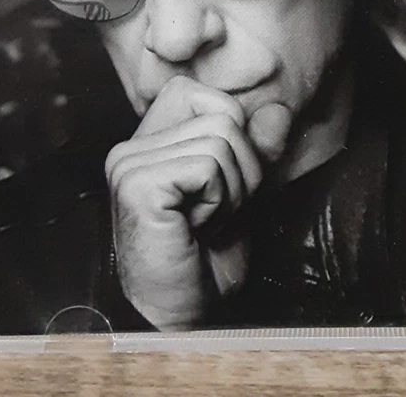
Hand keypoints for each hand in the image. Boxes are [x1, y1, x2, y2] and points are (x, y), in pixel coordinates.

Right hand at [104, 75, 290, 329]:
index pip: (199, 92)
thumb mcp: (242, 189)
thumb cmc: (209, 258)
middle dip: (241, 167)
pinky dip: (219, 200)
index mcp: (149, 141)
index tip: (219, 181)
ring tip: (206, 222)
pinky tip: (197, 228)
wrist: (188, 313)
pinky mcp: (137, 185)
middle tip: (215, 211)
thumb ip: (257, 145)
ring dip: (231, 189)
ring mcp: (128, 164)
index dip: (230, 127)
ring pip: (221, 140)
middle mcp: (130, 146)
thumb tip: (277, 109)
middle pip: (222, 116)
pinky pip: (208, 167)